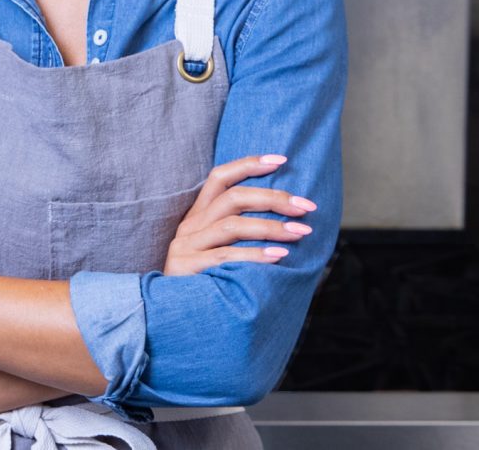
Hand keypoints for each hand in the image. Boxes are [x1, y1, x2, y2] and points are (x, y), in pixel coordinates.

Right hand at [164, 154, 317, 274]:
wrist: (172, 318)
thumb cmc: (209, 285)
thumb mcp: (222, 253)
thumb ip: (242, 234)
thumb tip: (289, 219)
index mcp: (198, 217)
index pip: (220, 178)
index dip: (249, 164)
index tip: (282, 160)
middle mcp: (190, 227)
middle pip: (232, 199)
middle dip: (273, 199)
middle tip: (306, 207)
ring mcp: (185, 247)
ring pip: (232, 226)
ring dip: (271, 227)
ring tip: (300, 232)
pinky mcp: (185, 268)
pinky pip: (226, 257)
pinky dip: (256, 255)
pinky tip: (279, 256)